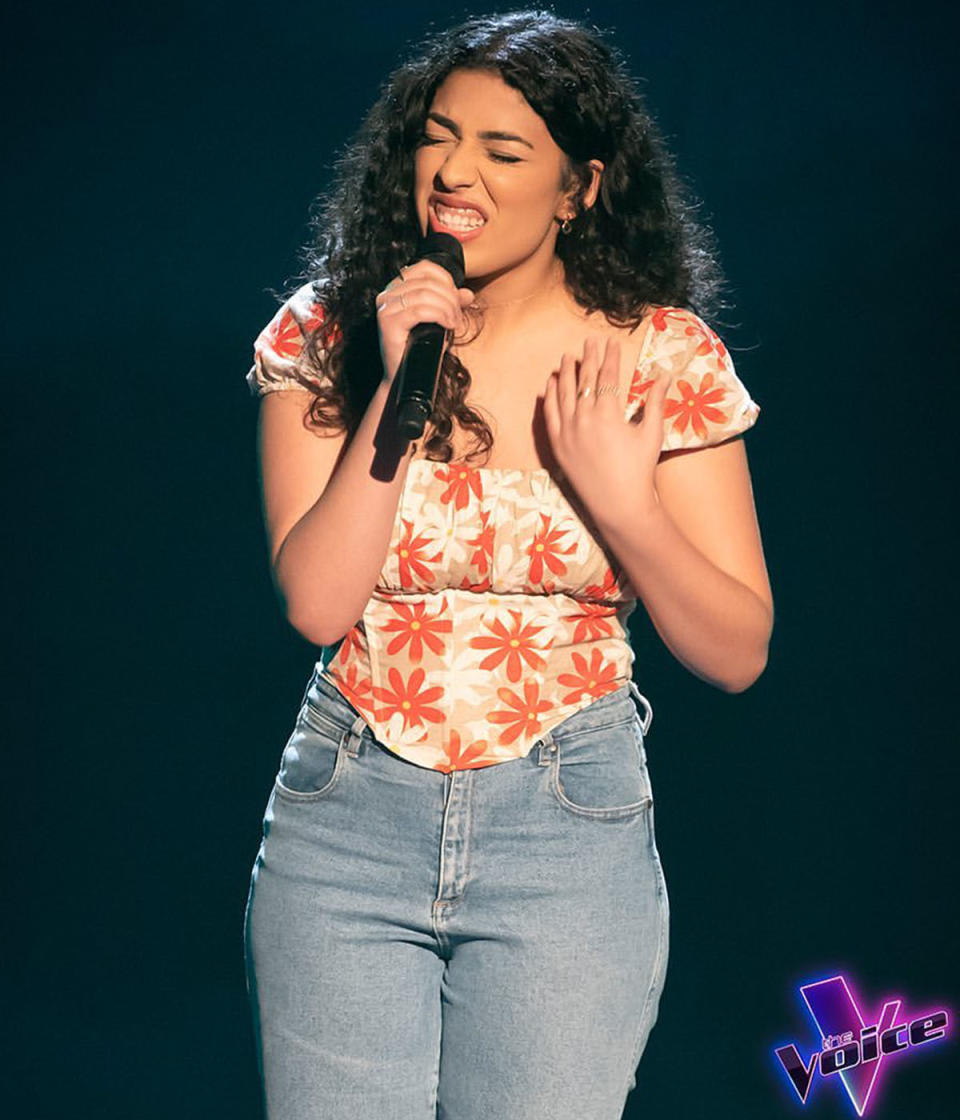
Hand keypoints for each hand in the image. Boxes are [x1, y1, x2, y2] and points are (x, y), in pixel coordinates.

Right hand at [375, 261, 473, 382]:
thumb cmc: (419, 348)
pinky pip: (420, 311)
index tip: (457, 299)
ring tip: (454, 323)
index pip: (425, 268)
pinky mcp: (388, 323)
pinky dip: (440, 316)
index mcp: (396, 287)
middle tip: (458, 316)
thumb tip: (468, 294)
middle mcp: (387, 294)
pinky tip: (448, 326)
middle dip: (450, 298)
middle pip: (427, 282)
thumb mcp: (439, 320)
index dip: (446, 280)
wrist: (405, 376)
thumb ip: (451, 304)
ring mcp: (385, 308)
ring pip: (425, 295)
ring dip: (447, 308)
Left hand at [542, 335, 671, 527]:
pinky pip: (549, 415)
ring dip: (565, 373)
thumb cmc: (639, 470)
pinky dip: (549, 397)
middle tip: (590, 341)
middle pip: (584, 379)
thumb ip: (655, 402)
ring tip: (567, 358)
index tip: (611, 342)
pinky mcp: (557, 445)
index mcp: (608, 413)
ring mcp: (567, 431)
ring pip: (563, 393)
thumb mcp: (651, 434)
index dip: (610, 357)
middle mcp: (584, 418)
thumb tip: (665, 376)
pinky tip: (550, 384)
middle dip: (588, 358)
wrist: (618, 505)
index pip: (608, 376)